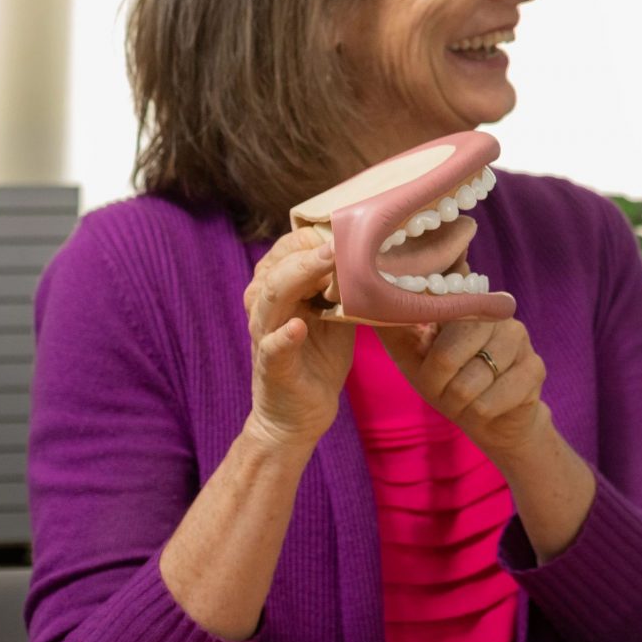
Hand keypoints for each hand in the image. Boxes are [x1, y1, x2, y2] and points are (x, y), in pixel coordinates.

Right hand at [241, 226, 354, 453]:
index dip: (310, 238)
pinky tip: (297, 327)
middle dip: (305, 250)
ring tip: (324, 262)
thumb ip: (344, 286)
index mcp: (279, 293)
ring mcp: (265, 338)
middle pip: (275, 268)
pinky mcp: (271, 368)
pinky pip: (272, 348)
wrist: (298, 415)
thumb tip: (376, 253)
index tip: (344, 227)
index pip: (284, 252)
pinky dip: (283, 337)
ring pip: (269, 299)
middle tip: (339, 239)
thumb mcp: (335, 315)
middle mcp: (266, 309)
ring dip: (296, 277)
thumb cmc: (317, 358)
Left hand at [380, 313, 551, 459]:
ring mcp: (519, 338)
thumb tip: (365, 299)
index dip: (423, 355)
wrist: (493, 421)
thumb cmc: (449, 384)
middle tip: (447, 390)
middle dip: (438, 385)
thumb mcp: (414, 358)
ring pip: (468, 383)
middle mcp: (495, 313)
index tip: (427, 363)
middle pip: (446, 355)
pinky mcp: (535, 368)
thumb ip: (395, 328)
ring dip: (459, 403)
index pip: (433, 317)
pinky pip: (490, 402)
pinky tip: (489, 407)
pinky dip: (479, 414)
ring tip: (468, 399)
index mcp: (465, 304)